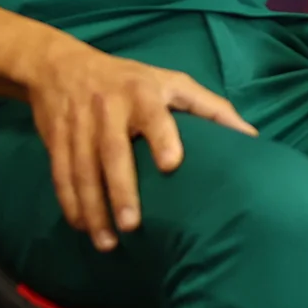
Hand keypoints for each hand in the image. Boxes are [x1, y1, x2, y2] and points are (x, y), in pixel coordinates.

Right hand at [23, 39, 256, 250]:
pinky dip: (69, 203)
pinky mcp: (56, 138)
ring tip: (107, 242)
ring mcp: (78, 124)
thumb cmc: (132, 80)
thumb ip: (211, 108)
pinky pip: (60, 174)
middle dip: (120, 190)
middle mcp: (107, 107)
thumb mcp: (172, 83)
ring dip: (92, 208)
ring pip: (82, 170)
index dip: (162, 137)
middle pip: (112, 152)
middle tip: (132, 225)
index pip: (153, 115)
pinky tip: (81, 227)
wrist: (62, 65)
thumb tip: (251, 137)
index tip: (171, 164)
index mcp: (142, 92)